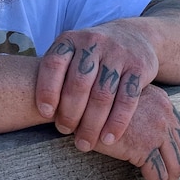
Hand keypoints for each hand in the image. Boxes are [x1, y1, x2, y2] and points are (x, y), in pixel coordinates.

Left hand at [36, 22, 158, 151]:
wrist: (133, 36)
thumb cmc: (92, 55)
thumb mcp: (71, 53)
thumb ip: (56, 75)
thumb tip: (41, 112)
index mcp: (70, 39)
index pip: (54, 63)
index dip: (47, 90)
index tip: (46, 114)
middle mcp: (93, 42)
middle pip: (78, 83)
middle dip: (70, 113)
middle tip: (65, 132)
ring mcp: (118, 53)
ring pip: (102, 94)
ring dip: (92, 124)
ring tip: (84, 143)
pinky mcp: (139, 67)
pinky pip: (127, 99)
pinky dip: (117, 122)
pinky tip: (108, 138)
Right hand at [94, 85, 179, 179]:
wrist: (82, 103)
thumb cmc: (98, 103)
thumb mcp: (125, 99)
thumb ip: (143, 109)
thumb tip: (158, 131)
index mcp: (162, 102)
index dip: (179, 153)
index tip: (170, 166)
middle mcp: (164, 115)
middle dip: (175, 172)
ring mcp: (157, 132)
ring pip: (173, 167)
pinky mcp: (144, 148)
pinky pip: (157, 177)